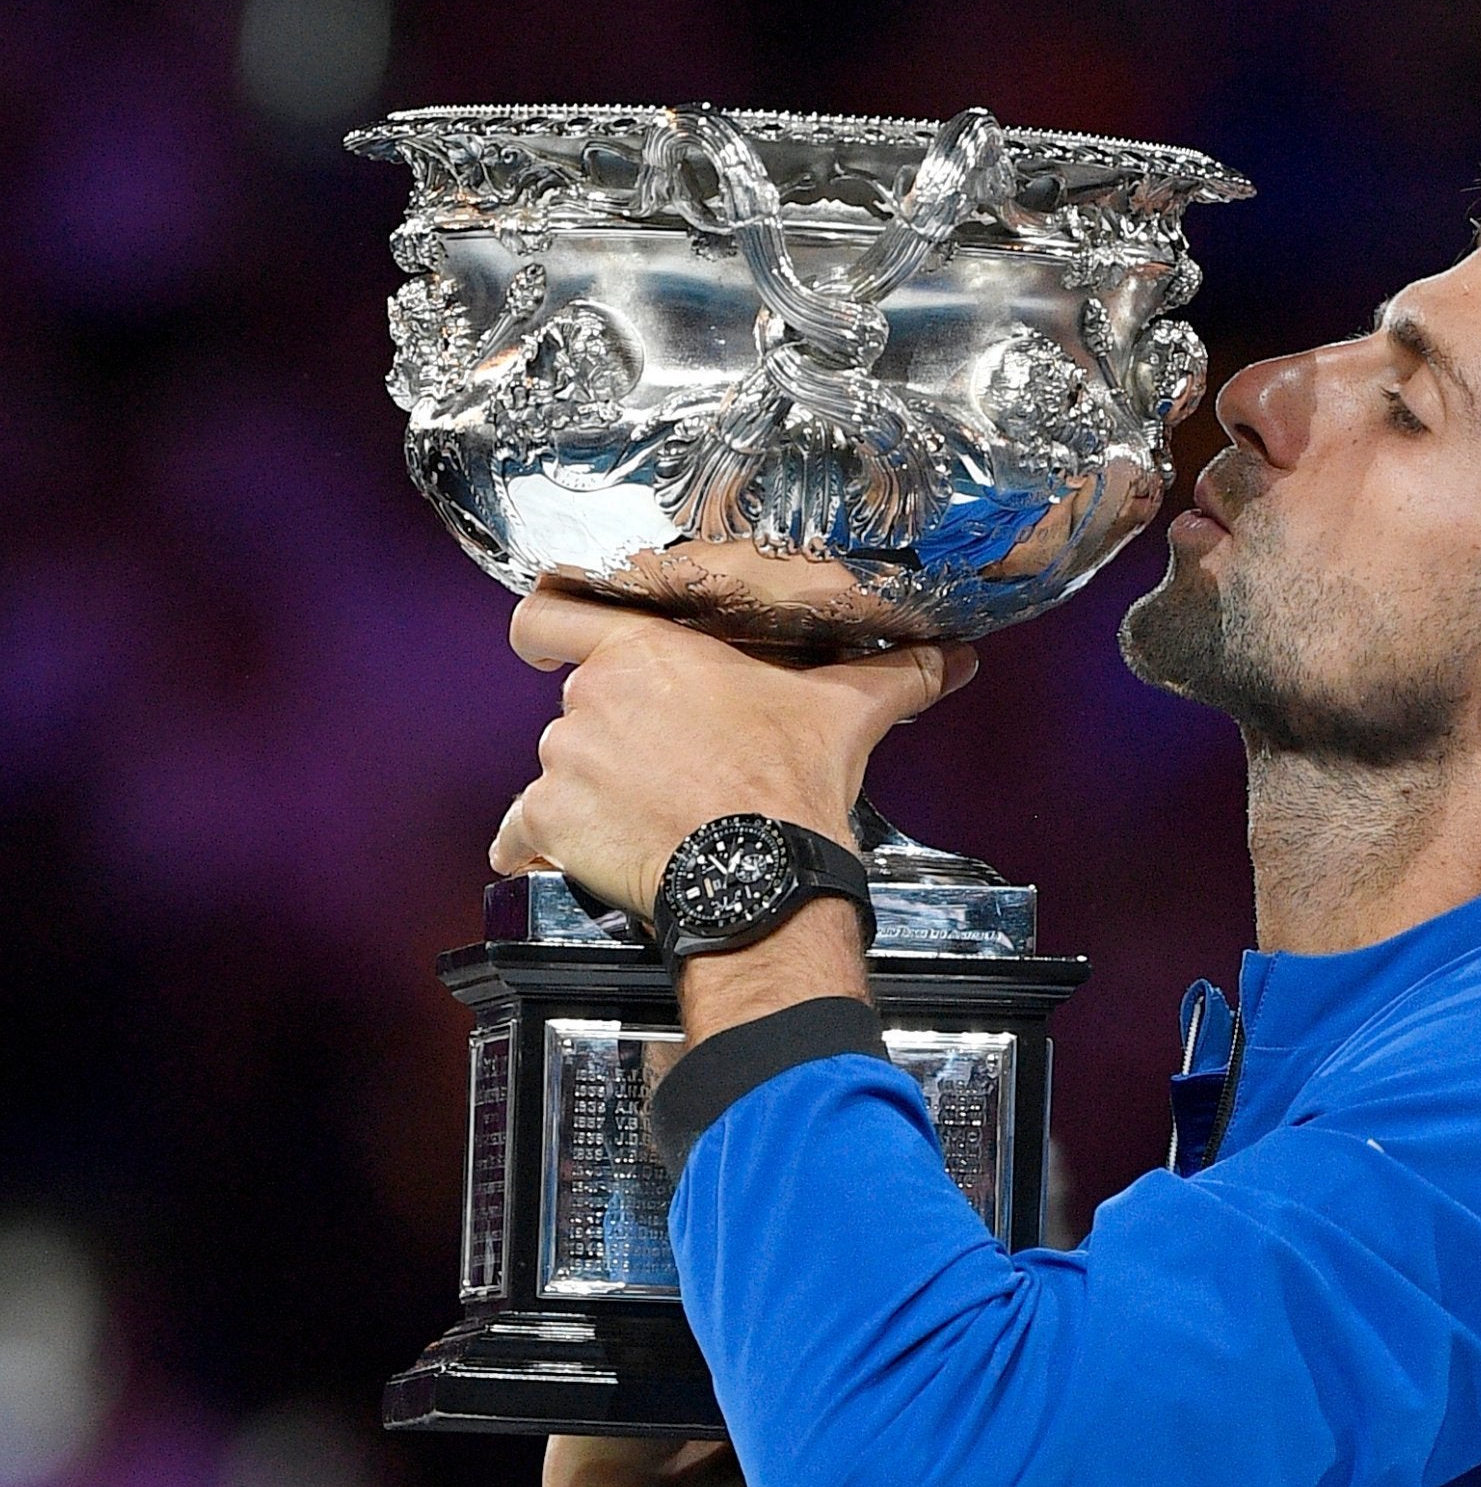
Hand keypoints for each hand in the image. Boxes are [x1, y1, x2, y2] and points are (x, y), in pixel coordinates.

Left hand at [491, 585, 977, 917]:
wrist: (761, 873)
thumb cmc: (792, 785)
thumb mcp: (847, 712)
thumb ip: (895, 673)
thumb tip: (954, 659)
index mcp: (646, 650)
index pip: (550, 612)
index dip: (545, 624)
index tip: (549, 641)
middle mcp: (591, 697)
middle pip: (574, 702)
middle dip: (609, 731)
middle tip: (660, 763)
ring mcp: (564, 762)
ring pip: (557, 768)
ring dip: (585, 789)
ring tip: (640, 817)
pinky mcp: (550, 824)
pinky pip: (521, 833)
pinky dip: (536, 846)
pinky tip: (571, 855)